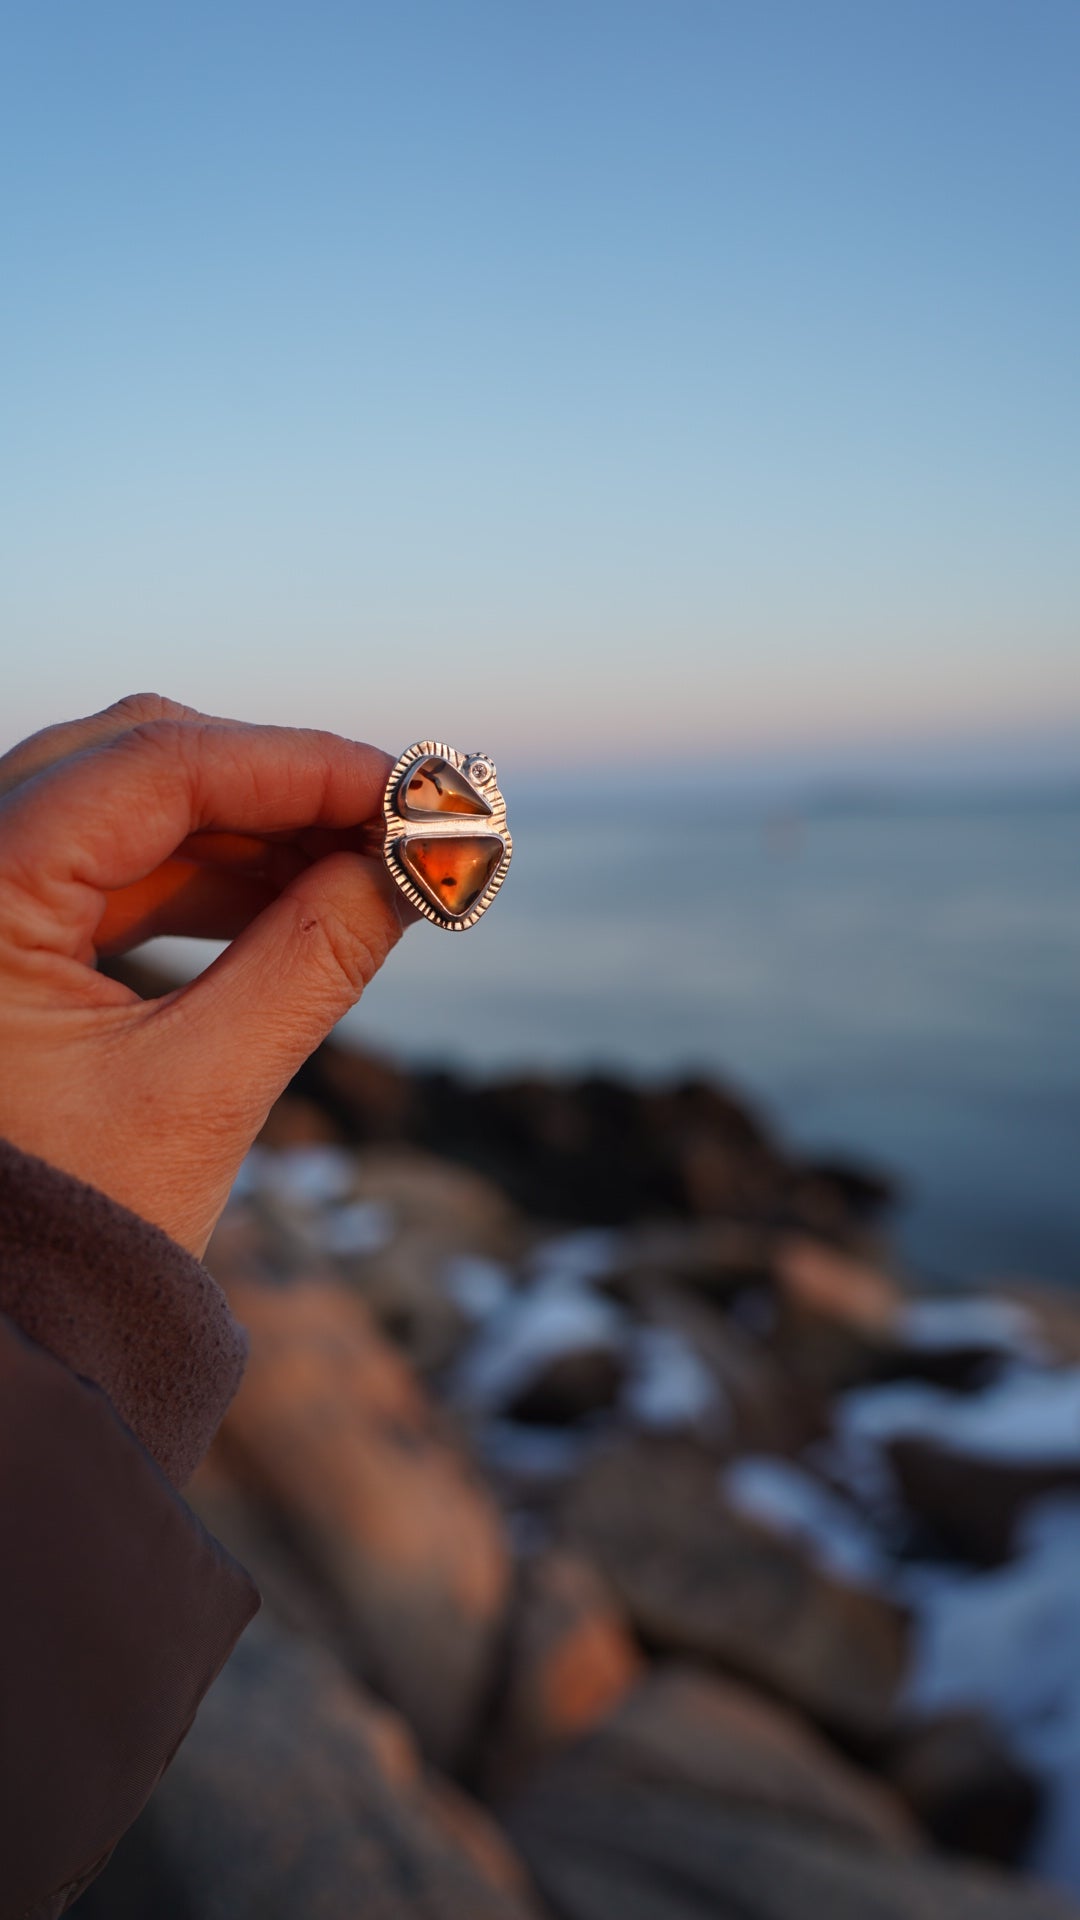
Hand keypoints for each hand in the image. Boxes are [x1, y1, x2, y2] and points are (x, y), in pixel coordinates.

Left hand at [0, 694, 407, 1254]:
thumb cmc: (67, 1238)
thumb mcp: (200, 1094)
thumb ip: (316, 960)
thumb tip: (419, 862)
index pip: (154, 769)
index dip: (300, 766)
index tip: (414, 788)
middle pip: (136, 762)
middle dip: (281, 788)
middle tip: (405, 823)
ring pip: (126, 810)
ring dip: (254, 833)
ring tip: (369, 871)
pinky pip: (110, 871)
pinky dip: (208, 880)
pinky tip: (297, 898)